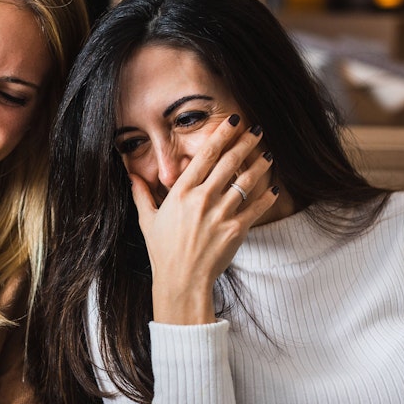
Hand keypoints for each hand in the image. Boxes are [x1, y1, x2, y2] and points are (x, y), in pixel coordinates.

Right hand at [129, 118, 277, 324]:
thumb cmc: (162, 251)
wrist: (181, 281)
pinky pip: (256, 207)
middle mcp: (202, 199)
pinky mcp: (236, 230)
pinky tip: (272, 188)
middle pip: (230, 162)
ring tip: (267, 155)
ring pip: (246, 181)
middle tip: (256, 131)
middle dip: (246, 143)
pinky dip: (267, 196)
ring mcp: (220, 214)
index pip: (205, 156)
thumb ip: (141, 194)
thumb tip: (131, 174)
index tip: (233, 122)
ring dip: (260, 165)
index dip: (222, 135)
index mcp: (181, 193)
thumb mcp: (147, 220)